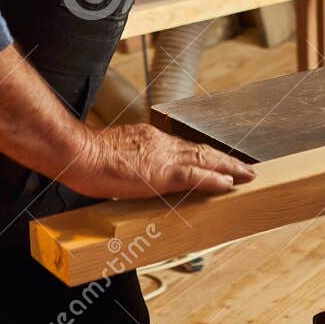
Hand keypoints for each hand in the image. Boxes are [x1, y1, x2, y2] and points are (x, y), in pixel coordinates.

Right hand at [68, 123, 255, 199]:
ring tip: (246, 174)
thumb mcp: (112, 154)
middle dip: (225, 160)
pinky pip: (194, 176)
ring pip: (204, 160)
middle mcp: (161, 144)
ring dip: (228, 168)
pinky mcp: (161, 173)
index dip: (204, 155)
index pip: (184, 147)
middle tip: (245, 167)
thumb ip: (129, 161)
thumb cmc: (85, 157)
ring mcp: (162, 157)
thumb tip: (131, 173)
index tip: (218, 160)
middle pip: (200, 150)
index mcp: (149, 139)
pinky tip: (228, 184)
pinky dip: (214, 179)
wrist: (77, 152)